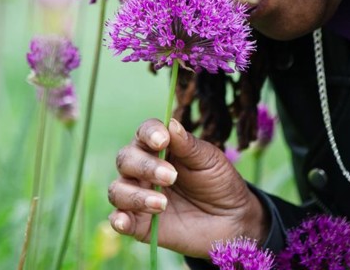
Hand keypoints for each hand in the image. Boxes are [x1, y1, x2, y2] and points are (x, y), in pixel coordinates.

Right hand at [107, 117, 267, 257]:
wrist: (231, 221)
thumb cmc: (219, 183)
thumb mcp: (209, 161)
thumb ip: (188, 145)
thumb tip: (171, 124)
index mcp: (160, 148)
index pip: (144, 133)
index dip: (149, 134)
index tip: (162, 141)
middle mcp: (143, 169)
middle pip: (125, 159)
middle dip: (144, 166)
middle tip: (171, 177)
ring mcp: (140, 196)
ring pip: (118, 189)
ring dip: (134, 195)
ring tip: (162, 204)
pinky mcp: (140, 224)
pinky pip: (119, 220)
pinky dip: (118, 220)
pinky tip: (125, 221)